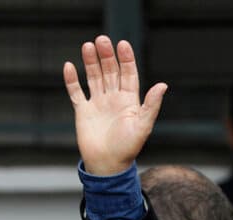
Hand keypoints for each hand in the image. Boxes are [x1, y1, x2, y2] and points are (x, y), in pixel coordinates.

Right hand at [63, 35, 167, 175]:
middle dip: (107, 55)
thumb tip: (163, 85)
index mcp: (129, 101)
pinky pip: (76, 92)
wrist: (108, 165)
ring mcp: (98, 104)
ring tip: (88, 46)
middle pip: (110, 72)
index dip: (126, 59)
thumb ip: (151, 105)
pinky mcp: (83, 112)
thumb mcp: (143, 125)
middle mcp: (114, 99)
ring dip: (91, 62)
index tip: (122, 44)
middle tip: (102, 40)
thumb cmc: (128, 148)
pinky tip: (69, 66)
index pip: (128, 74)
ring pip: (94, 77)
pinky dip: (72, 80)